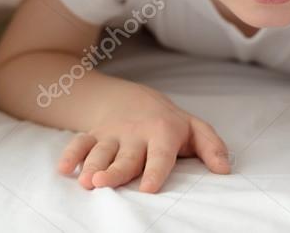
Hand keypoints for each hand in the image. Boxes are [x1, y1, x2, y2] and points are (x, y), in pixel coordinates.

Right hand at [56, 85, 230, 192]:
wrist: (136, 100)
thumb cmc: (171, 124)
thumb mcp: (196, 130)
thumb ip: (212, 148)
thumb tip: (225, 169)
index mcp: (164, 133)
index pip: (160, 155)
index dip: (155, 171)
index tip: (149, 189)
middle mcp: (136, 134)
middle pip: (126, 156)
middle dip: (116, 170)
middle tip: (104, 182)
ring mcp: (113, 134)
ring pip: (100, 150)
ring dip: (91, 164)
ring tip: (87, 180)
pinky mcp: (94, 135)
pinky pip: (79, 142)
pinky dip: (70, 154)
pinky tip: (64, 169)